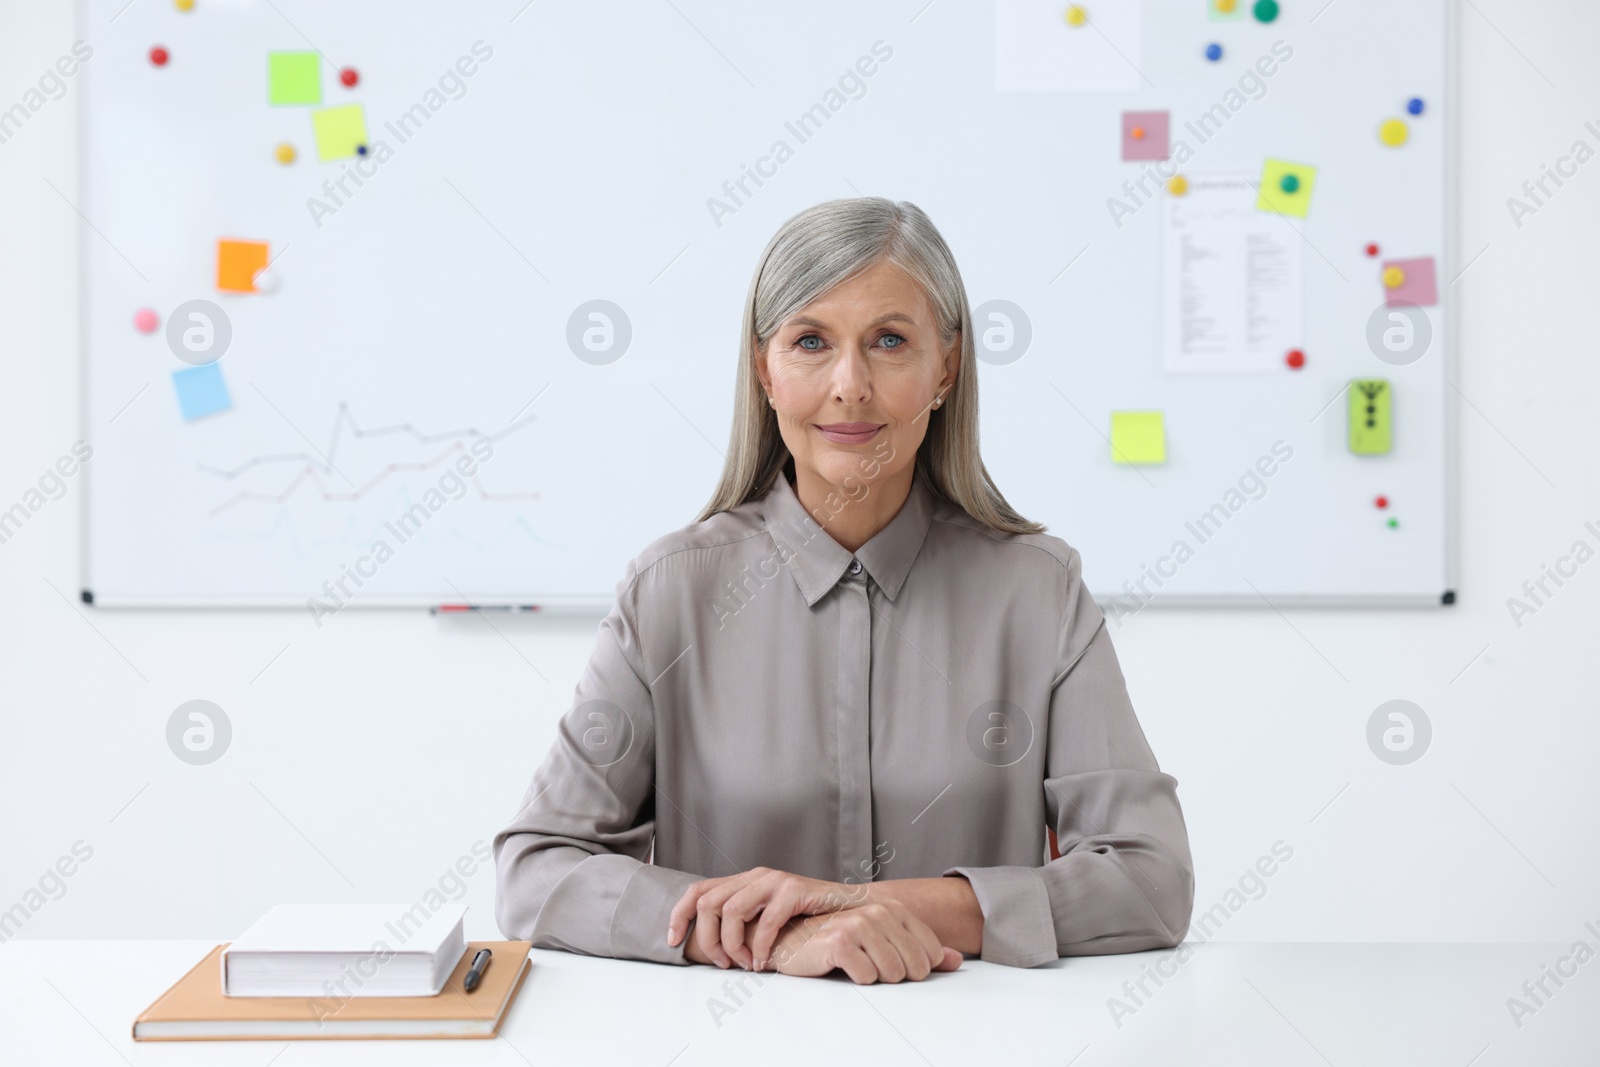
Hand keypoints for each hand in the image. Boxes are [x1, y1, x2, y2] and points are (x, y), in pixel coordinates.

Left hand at [667, 867, 865, 969]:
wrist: (849, 909)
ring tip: (743, 964)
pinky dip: (759, 946)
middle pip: (708, 904)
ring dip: (732, 945)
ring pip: (730, 911)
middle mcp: (754, 876)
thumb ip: (742, 924)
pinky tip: (762, 961)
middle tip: (721, 964)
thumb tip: (709, 948)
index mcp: (743, 881)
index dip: (678, 915)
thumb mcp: (766, 919)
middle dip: (707, 939)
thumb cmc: (806, 919)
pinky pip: (764, 921)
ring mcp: (773, 880)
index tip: (672, 942)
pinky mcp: (794, 890)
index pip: (697, 891)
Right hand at [765, 902, 963, 983]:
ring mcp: (858, 924)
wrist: (793, 941)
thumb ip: (922, 950)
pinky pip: (867, 977)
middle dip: (897, 976)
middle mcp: (877, 911)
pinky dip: (858, 979)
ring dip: (876, 979)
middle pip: (915, 967)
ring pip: (893, 974)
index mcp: (892, 908)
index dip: (915, 969)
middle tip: (872, 966)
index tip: (893, 963)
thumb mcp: (884, 943)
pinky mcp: (839, 942)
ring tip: (858, 966)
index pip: (930, 953)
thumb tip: (956, 960)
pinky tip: (843, 967)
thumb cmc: (838, 942)